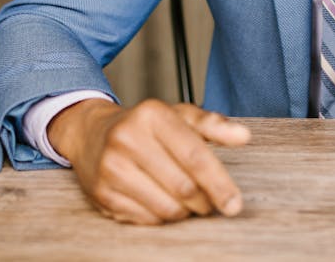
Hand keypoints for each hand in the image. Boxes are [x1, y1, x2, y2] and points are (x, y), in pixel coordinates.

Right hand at [47, 98, 250, 224]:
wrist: (92, 135)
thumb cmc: (146, 127)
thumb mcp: (179, 116)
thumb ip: (212, 124)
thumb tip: (243, 136)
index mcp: (151, 115)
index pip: (194, 155)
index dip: (219, 183)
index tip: (234, 203)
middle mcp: (127, 138)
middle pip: (183, 187)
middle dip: (204, 201)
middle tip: (209, 202)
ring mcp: (112, 168)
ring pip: (166, 207)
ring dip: (185, 212)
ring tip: (187, 202)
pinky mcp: (102, 194)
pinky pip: (146, 219)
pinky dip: (162, 217)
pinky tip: (162, 203)